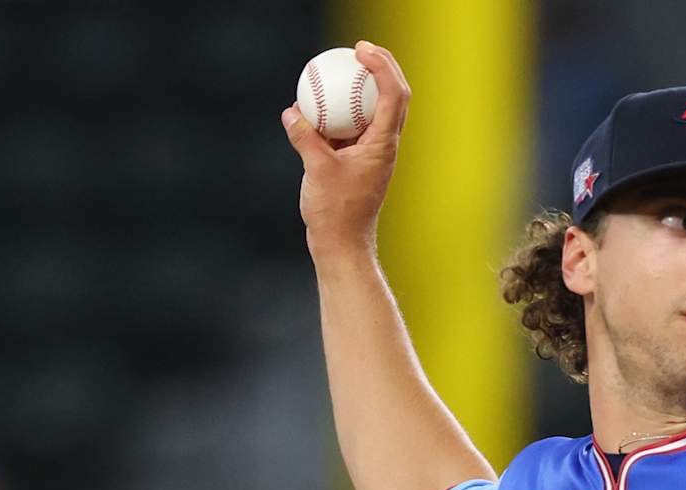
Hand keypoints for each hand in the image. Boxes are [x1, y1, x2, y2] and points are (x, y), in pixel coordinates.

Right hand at [281, 41, 410, 259]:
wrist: (342, 244)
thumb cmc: (335, 212)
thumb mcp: (316, 170)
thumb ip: (305, 137)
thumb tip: (293, 111)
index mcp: (383, 145)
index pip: (393, 95)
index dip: (382, 66)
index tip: (361, 51)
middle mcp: (384, 145)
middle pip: (392, 96)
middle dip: (381, 67)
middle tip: (358, 49)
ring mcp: (372, 153)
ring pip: (373, 111)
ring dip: (361, 87)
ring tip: (340, 69)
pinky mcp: (358, 161)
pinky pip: (351, 127)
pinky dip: (338, 112)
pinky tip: (315, 104)